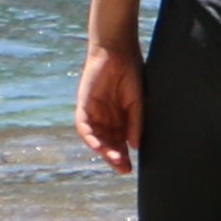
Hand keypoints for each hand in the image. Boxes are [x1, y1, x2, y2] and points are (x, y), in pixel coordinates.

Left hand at [76, 39, 142, 171]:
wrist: (117, 50)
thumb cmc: (130, 72)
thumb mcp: (137, 101)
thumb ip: (135, 122)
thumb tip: (135, 146)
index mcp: (119, 118)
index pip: (119, 143)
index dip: (123, 156)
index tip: (129, 169)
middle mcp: (105, 118)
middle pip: (107, 143)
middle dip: (114, 157)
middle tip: (123, 168)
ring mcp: (94, 112)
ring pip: (96, 138)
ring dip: (104, 150)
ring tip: (114, 158)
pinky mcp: (84, 105)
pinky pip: (84, 126)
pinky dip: (90, 137)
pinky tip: (98, 146)